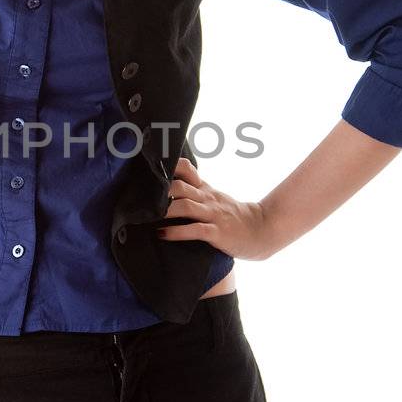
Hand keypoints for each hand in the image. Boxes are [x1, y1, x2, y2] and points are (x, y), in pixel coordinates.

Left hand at [156, 157, 276, 260]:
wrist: (261, 230)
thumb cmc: (233, 216)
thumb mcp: (214, 198)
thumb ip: (194, 191)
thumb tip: (167, 188)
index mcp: (204, 189)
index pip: (186, 169)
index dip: (168, 167)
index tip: (148, 170)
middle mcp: (207, 199)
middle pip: (180, 186)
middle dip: (160, 191)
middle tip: (140, 199)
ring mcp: (213, 215)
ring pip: (185, 206)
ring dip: (165, 211)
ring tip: (146, 217)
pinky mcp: (217, 233)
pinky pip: (195, 230)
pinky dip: (177, 232)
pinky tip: (163, 234)